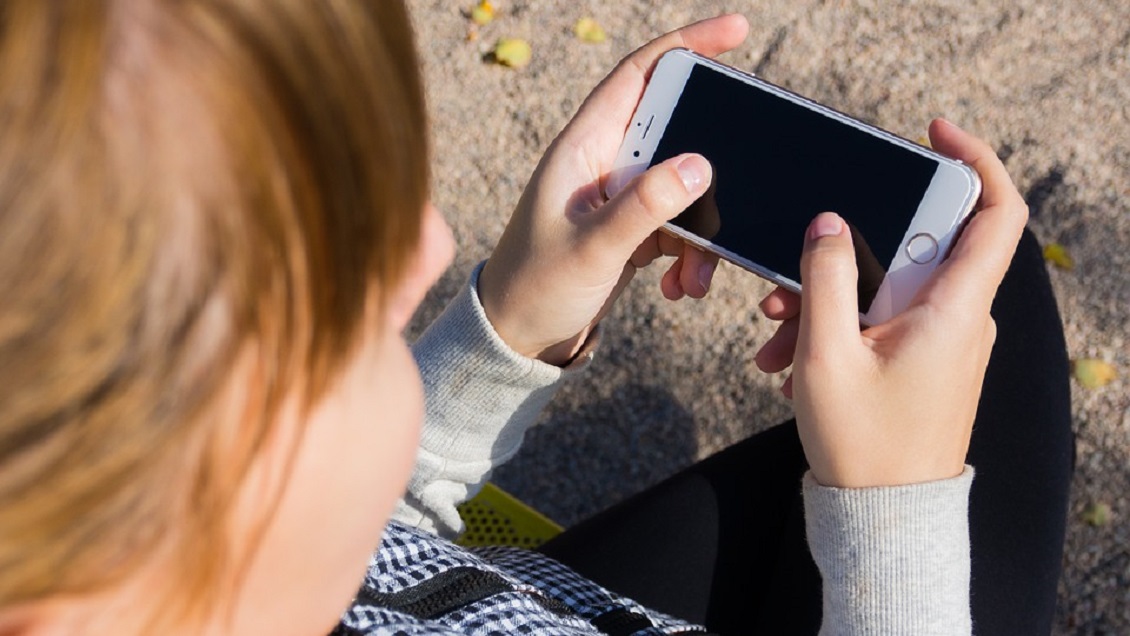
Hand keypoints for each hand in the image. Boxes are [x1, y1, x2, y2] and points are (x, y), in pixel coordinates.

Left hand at [478, 15, 749, 365]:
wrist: (518, 338)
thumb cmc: (536, 287)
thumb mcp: (593, 248)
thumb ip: (646, 206)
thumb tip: (701, 165)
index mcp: (582, 147)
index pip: (639, 74)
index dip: (687, 45)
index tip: (737, 31)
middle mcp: (602, 162)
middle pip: (675, 132)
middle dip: (711, 166)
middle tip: (742, 185)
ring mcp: (619, 196)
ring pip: (684, 188)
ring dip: (702, 231)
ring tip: (695, 276)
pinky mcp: (631, 228)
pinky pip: (680, 225)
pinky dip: (690, 254)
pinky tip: (680, 286)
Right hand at [755, 119, 1027, 486]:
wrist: (882, 516)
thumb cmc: (863, 444)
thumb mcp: (826, 356)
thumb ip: (825, 279)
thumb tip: (831, 223)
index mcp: (955, 310)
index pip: (996, 214)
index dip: (976, 161)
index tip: (933, 134)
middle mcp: (961, 319)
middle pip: (916, 246)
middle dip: (849, 249)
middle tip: (795, 268)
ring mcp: (943, 341)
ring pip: (887, 286)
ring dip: (829, 295)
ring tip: (775, 329)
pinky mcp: (923, 360)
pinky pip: (881, 319)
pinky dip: (837, 325)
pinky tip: (788, 355)